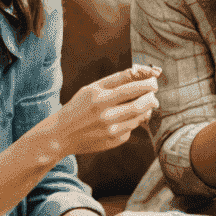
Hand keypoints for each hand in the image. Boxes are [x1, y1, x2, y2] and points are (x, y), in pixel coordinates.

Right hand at [45, 65, 160, 160]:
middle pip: (139, 103)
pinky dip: (135, 121)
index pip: (130, 86)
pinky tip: (129, 117)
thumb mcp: (91, 89)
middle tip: (154, 92)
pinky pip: (132, 128)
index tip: (153, 79)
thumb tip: (141, 75)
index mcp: (98, 96)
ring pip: (139, 116)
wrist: (61, 135)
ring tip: (147, 102)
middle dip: (151, 96)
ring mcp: (110, 129)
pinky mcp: (114, 140)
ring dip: (147, 108)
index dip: (146, 82)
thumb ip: (114, 82)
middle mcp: (104, 113)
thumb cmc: (79, 107)